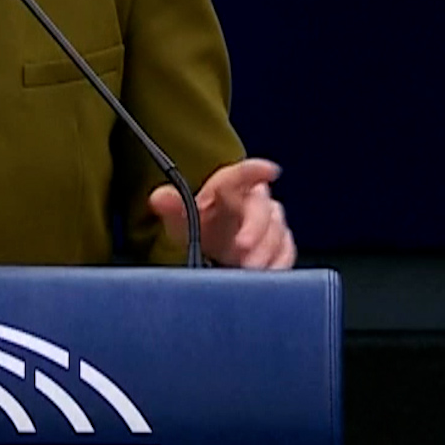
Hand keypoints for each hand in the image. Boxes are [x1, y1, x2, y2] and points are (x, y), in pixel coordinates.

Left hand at [149, 157, 294, 268]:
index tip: (269, 170)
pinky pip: (286, 250)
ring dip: (265, 250)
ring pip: (276, 231)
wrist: (215, 249)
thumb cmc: (201, 227)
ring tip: (250, 268)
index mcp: (228, 187)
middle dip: (254, 227)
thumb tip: (158, 198)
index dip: (255, 171)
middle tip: (242, 246)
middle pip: (261, 208)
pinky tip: (268, 274)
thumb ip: (172, 207)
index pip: (242, 174)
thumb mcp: (181, 219)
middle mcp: (253, 201)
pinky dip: (278, 262)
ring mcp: (270, 223)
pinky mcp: (280, 243)